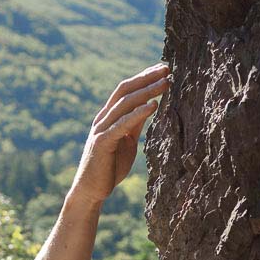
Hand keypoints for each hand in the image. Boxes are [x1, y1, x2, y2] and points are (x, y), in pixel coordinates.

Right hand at [69, 63, 169, 205]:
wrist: (92, 191)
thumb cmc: (110, 167)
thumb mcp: (127, 141)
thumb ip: (134, 124)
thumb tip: (149, 106)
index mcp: (109, 117)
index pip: (126, 90)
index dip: (144, 77)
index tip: (163, 68)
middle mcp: (103, 118)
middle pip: (125, 90)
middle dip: (147, 78)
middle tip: (167, 69)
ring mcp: (101, 129)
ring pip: (125, 103)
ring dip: (147, 92)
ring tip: (166, 84)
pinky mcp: (103, 143)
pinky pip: (122, 124)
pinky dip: (138, 113)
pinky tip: (153, 106)